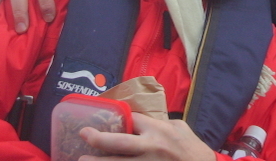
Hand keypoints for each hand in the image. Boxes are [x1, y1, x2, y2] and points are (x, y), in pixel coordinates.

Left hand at [78, 113, 215, 160]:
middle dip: (98, 138)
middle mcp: (151, 147)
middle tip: (84, 135)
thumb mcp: (180, 128)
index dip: (118, 118)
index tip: (105, 119)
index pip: (132, 119)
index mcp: (159, 130)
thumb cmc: (193, 149)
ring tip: (82, 160)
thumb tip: (142, 121)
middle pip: (119, 142)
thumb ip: (160, 124)